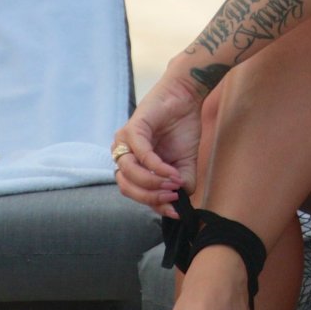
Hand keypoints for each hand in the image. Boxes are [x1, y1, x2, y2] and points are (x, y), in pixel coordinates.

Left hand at [112, 65, 202, 217]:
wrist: (186, 98)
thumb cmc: (182, 128)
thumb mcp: (184, 163)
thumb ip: (181, 183)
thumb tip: (181, 204)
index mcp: (133, 164)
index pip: (134, 192)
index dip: (153, 204)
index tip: (175, 211)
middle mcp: (124, 154)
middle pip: (127, 187)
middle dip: (151, 197)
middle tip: (173, 198)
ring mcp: (124, 142)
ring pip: (129, 173)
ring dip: (153, 183)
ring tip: (175, 184)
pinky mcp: (132, 129)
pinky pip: (140, 155)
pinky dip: (156, 167)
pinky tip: (171, 172)